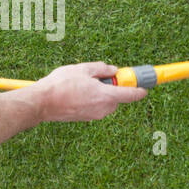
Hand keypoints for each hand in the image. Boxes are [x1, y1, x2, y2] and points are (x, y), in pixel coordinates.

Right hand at [32, 62, 147, 122]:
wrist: (42, 103)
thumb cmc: (61, 85)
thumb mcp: (82, 69)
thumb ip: (101, 69)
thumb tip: (113, 71)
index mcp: (106, 96)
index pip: (132, 95)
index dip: (141, 89)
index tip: (145, 85)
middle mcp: (103, 109)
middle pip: (118, 98)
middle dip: (113, 88)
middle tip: (101, 77)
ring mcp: (94, 115)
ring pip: (106, 103)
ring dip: (101, 93)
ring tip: (82, 84)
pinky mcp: (85, 119)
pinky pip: (95, 107)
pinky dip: (92, 99)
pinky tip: (76, 92)